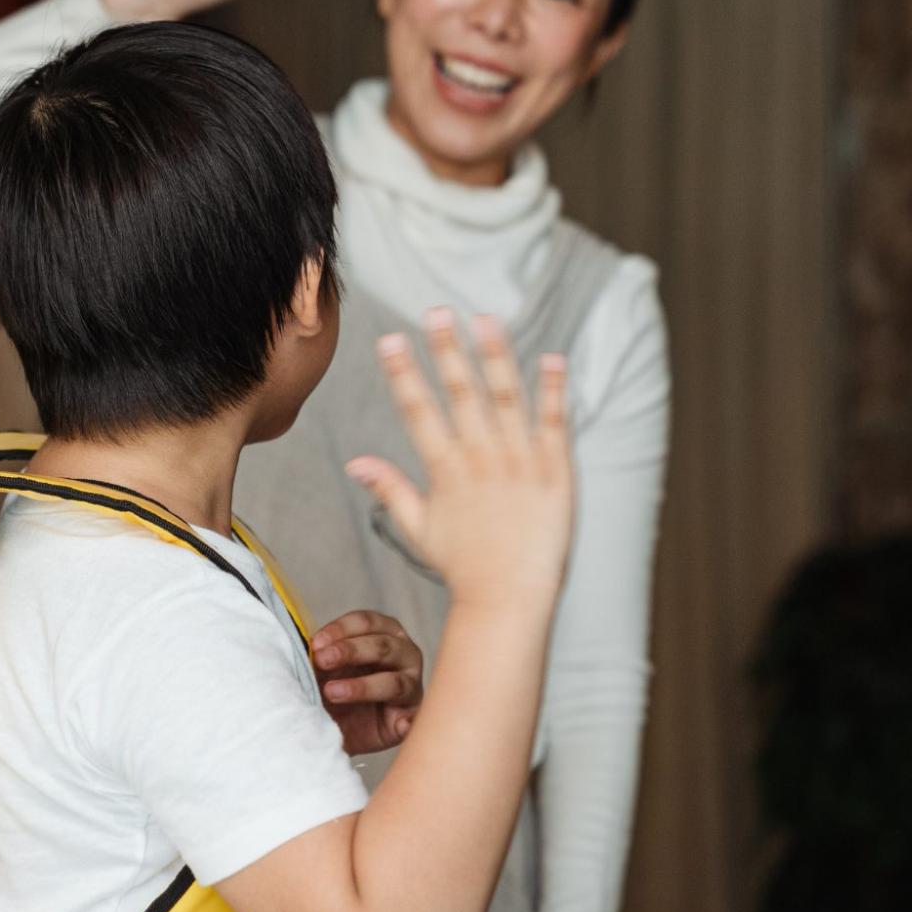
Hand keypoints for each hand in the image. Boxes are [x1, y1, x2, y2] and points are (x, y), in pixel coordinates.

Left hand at [310, 609, 423, 755]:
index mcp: (384, 632)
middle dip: (350, 651)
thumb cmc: (337, 687)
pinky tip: (400, 726)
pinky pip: (413, 718)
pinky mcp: (412, 716)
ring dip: (362, 687)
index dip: (340, 629)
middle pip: (382, 646)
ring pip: (393, 682)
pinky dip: (408, 722)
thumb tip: (307, 652)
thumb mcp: (324, 671)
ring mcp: (411, 685)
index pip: (366, 622)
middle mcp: (404, 654)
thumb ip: (319, 659)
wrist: (343, 728)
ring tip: (332, 692)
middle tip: (322, 661)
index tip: (315, 644)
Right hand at [345, 309, 573, 612]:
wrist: (510, 599)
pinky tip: (551, 358)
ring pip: (507, 400)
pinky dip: (553, 391)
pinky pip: (555, 424)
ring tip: (484, 318)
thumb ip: (390, 489)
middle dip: (447, 350)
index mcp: (446, 471)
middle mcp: (482, 461)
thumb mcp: (419, 528)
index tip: (389, 339)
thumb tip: (355, 462)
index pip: (418, 412)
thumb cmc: (463, 566)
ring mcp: (521, 465)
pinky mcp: (556, 474)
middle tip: (436, 312)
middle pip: (462, 395)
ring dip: (496, 356)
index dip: (403, 374)